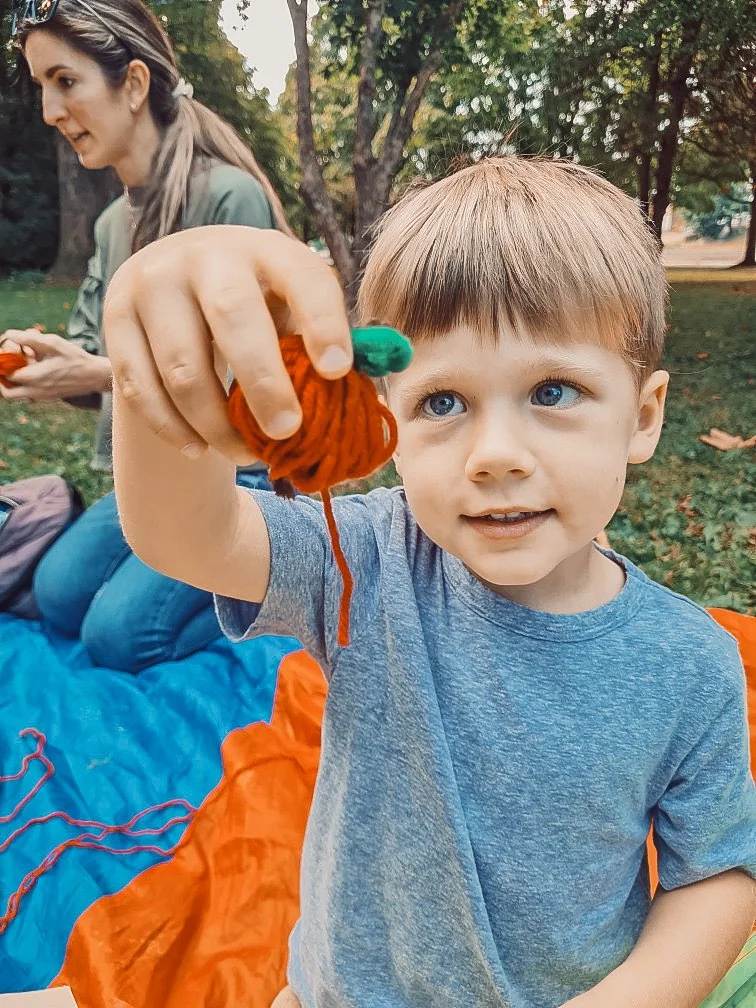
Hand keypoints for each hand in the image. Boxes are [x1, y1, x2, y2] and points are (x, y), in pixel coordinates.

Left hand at [0, 331, 111, 402]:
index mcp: (34, 378)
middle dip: (1, 381)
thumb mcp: (53, 343)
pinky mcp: (49, 398)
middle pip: (6, 393)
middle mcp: (36, 391)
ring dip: (13, 384)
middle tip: (5, 367)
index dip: (3, 362)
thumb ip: (29, 339)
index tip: (9, 351)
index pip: (6, 374)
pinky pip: (29, 396)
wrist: (95, 376)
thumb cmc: (75, 358)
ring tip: (22, 367)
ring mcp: (42, 397)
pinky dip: (26, 386)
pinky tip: (35, 371)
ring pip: (17, 396)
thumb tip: (9, 335)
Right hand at [103, 225, 352, 462]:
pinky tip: (200, 449)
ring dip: (218, 423)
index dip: (322, 323)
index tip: (337, 371)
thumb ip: (327, 342)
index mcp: (266, 250)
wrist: (179, 282)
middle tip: (288, 432)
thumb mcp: (292, 308)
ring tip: (248, 455)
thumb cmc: (258, 304)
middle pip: (234, 318)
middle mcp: (205, 256)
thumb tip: (377, 379)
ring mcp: (153, 284)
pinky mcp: (115, 319)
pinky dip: (174, 428)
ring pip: (183, 368)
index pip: (301, 279)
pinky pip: (141, 388)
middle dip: (263, 383)